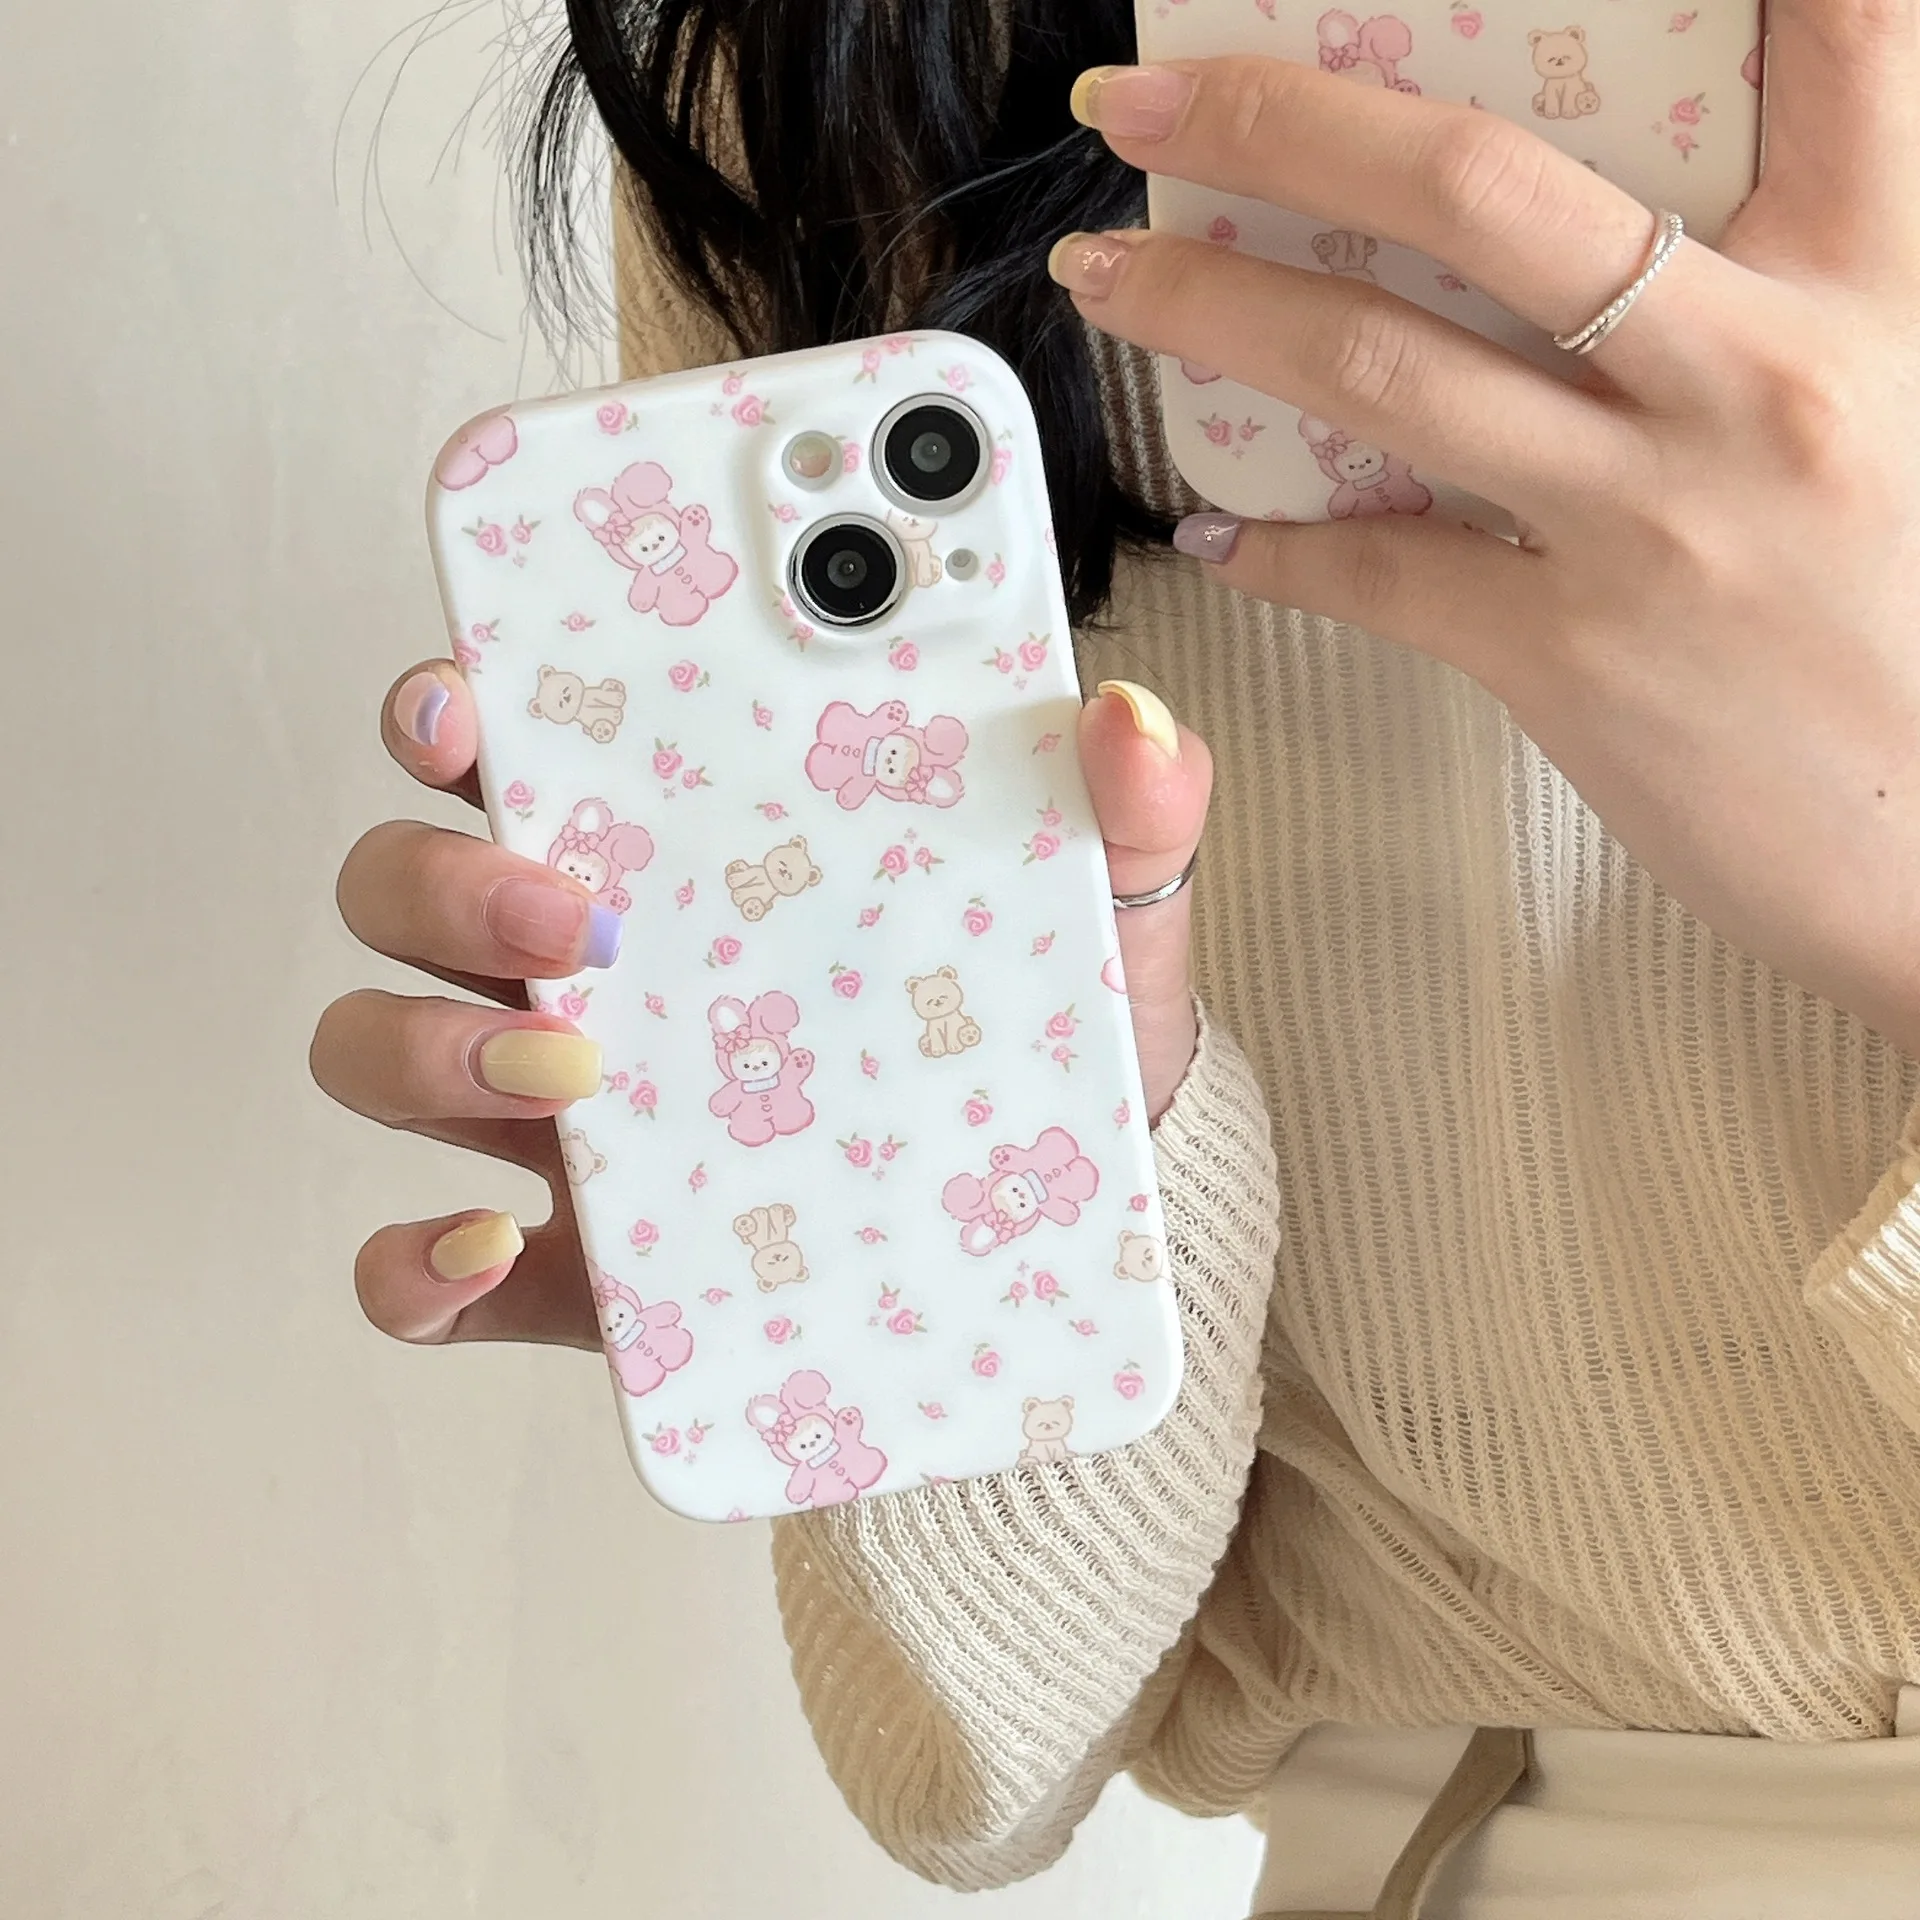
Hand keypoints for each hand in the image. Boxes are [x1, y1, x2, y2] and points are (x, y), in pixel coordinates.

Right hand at [309, 667, 1211, 1350]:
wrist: (1046, 1233)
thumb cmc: (1034, 1035)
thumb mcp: (1094, 919)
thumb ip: (1126, 813)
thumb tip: (1129, 721)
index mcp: (678, 854)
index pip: (523, 746)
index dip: (453, 709)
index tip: (465, 701)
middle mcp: (582, 973)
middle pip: (411, 885)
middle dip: (445, 880)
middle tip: (583, 919)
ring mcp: (561, 1121)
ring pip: (384, 1048)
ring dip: (423, 1051)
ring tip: (574, 1080)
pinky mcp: (571, 1267)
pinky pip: (422, 1269)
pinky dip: (414, 1265)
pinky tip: (488, 1250)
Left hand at [1056, 4, 1919, 1057]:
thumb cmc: (1906, 621)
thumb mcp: (1896, 405)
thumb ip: (1772, 299)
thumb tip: (1591, 256)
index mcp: (1863, 285)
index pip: (1841, 35)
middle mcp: (1751, 376)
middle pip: (1485, 190)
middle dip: (1286, 120)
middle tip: (1148, 97)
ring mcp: (1650, 519)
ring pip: (1384, 367)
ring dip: (1214, 309)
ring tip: (1112, 277)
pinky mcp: (1570, 655)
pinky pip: (1379, 572)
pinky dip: (1280, 549)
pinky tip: (1218, 534)